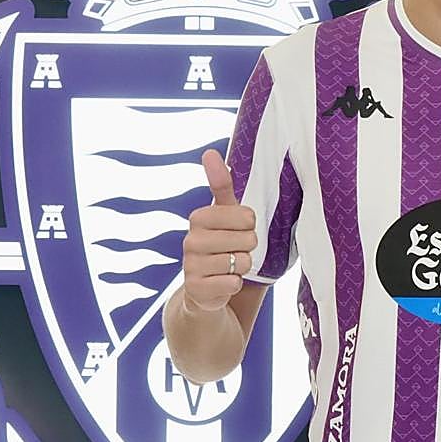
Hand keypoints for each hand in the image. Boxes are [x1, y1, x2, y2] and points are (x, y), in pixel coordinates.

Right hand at [181, 149, 257, 312]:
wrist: (204, 288)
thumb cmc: (220, 244)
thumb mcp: (223, 214)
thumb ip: (220, 184)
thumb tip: (209, 152)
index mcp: (199, 218)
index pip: (246, 216)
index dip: (250, 225)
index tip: (240, 228)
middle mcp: (190, 240)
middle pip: (247, 239)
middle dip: (249, 247)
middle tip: (235, 250)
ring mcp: (191, 266)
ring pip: (241, 262)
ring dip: (242, 266)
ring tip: (228, 266)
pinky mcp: (196, 289)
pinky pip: (233, 283)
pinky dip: (234, 284)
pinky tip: (223, 282)